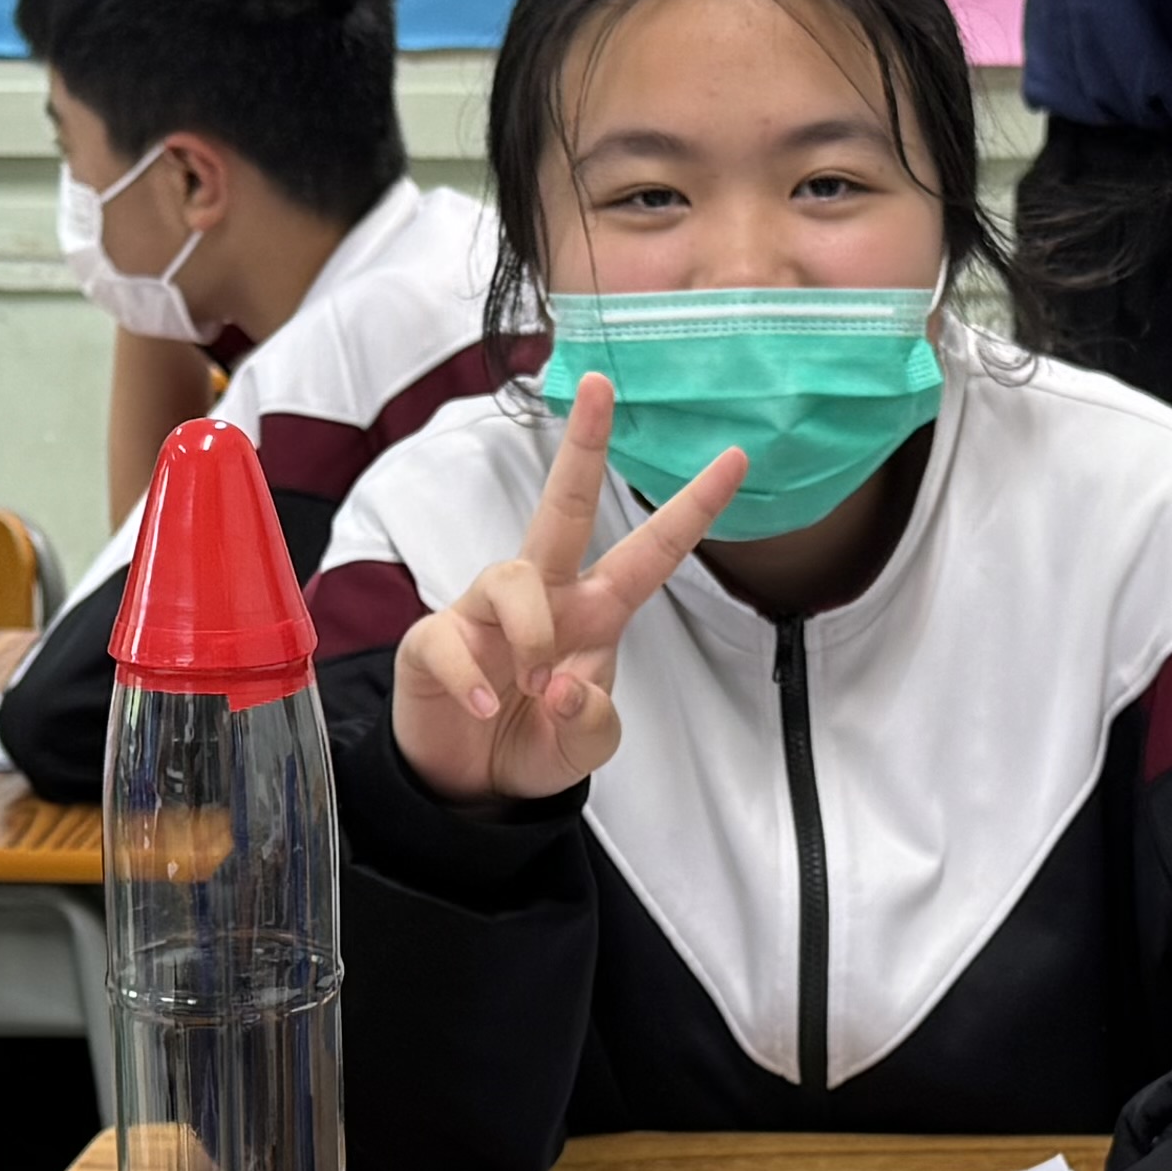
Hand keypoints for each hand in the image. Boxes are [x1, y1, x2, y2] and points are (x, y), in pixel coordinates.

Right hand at [390, 373, 745, 803]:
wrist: (471, 783)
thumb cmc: (536, 740)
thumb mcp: (586, 746)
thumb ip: (593, 720)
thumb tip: (562, 685)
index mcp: (593, 611)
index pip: (651, 552)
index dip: (692, 507)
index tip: (736, 458)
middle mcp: (542, 596)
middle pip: (562, 506)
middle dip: (583, 445)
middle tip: (600, 387)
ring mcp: (484, 613)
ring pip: (514, 578)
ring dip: (534, 633)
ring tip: (535, 687)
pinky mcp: (435, 640)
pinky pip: (452, 638)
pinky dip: (472, 677)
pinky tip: (484, 705)